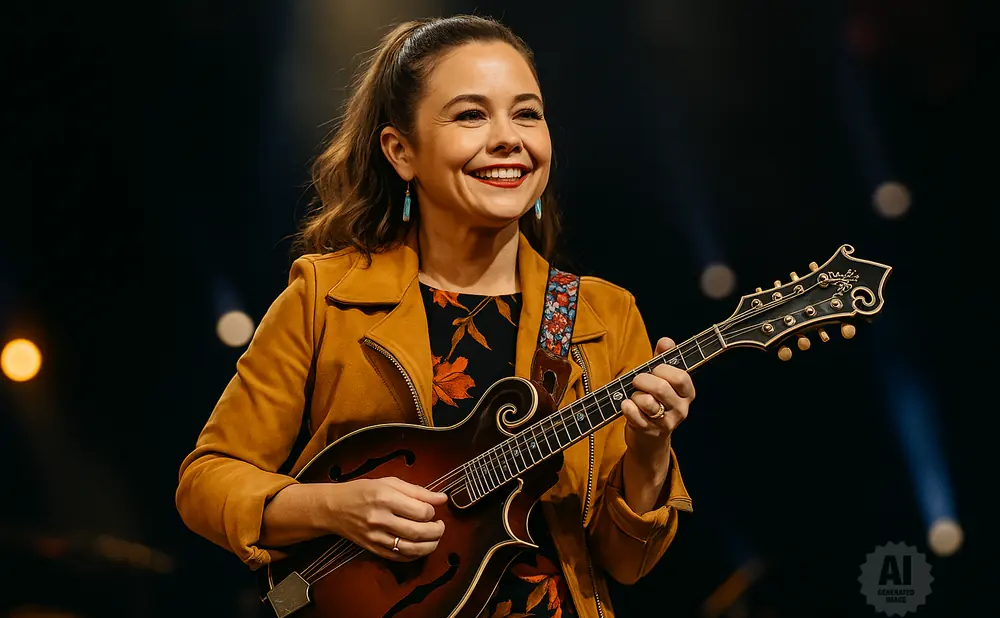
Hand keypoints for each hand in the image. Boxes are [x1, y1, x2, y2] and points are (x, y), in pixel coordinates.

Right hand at [324, 477, 447, 561]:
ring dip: (429, 546)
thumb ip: (418, 491)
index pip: (421, 511)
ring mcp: (376, 537)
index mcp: (386, 498)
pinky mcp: (373, 549)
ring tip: (435, 538)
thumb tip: (442, 498)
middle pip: (418, 532)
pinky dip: (414, 555)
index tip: (432, 510)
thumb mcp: (390, 482)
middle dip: (437, 531)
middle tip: (440, 526)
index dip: (432, 512)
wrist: (334, 508)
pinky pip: (399, 557)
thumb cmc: (362, 491)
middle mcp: (380, 519)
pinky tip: (420, 547)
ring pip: (411, 549)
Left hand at [620, 337, 695, 461]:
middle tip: (637, 381)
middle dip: (642, 380)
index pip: (680, 377)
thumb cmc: (655, 400)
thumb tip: (666, 341)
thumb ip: (663, 358)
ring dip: (635, 396)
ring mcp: (666, 423)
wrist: (649, 437)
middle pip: (661, 388)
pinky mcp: (649, 432)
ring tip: (635, 397)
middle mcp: (681, 409)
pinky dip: (626, 406)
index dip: (663, 369)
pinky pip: (633, 414)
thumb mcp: (661, 378)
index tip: (654, 369)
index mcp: (687, 393)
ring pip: (647, 402)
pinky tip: (627, 406)